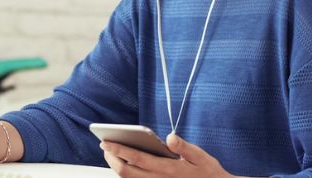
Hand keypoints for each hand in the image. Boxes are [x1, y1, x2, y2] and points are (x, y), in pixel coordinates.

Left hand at [100, 133, 235, 177]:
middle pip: (126, 172)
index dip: (118, 150)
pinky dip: (127, 175)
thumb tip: (170, 137)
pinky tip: (124, 165)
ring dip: (116, 167)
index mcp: (168, 168)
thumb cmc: (207, 172)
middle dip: (111, 159)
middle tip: (104, 146)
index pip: (136, 158)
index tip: (105, 142)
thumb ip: (184, 147)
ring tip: (110, 154)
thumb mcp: (201, 157)